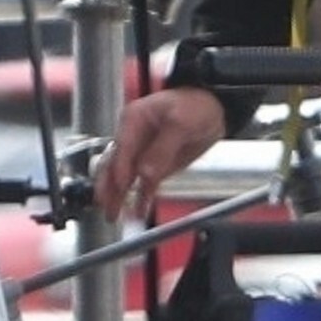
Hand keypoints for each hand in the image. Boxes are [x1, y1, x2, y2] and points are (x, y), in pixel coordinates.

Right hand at [93, 88, 226, 220]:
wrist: (213, 108)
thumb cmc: (195, 105)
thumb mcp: (181, 123)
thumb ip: (162, 148)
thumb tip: (145, 173)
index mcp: (134, 120)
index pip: (121, 148)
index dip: (118, 169)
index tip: (120, 186)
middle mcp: (133, 137)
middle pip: (114, 165)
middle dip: (108, 187)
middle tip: (107, 207)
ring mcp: (142, 153)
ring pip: (124, 178)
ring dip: (119, 197)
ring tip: (114, 215)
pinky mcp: (155, 166)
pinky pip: (144, 184)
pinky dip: (140, 198)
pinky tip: (138, 211)